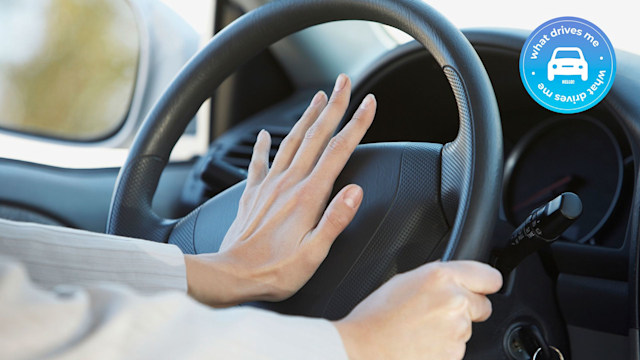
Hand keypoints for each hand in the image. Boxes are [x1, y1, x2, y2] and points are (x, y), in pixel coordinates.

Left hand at [185, 74, 376, 306]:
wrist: (231, 275)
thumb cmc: (275, 271)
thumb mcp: (314, 255)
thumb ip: (335, 220)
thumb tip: (355, 191)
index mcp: (308, 196)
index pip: (337, 151)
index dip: (356, 124)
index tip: (368, 102)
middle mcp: (288, 184)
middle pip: (315, 136)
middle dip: (333, 106)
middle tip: (344, 82)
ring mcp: (269, 186)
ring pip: (291, 141)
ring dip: (306, 117)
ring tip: (318, 98)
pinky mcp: (253, 195)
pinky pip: (259, 162)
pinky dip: (263, 145)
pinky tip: (265, 134)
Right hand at [334, 261, 502, 359]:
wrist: (364, 349)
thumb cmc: (376, 317)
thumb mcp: (403, 280)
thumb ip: (435, 276)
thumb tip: (451, 277)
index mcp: (441, 277)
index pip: (489, 276)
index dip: (485, 283)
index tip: (482, 287)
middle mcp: (454, 301)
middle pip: (482, 305)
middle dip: (467, 308)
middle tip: (438, 311)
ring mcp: (456, 331)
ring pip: (467, 328)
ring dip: (452, 328)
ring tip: (422, 328)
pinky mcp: (455, 354)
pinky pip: (458, 347)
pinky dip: (444, 346)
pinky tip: (422, 342)